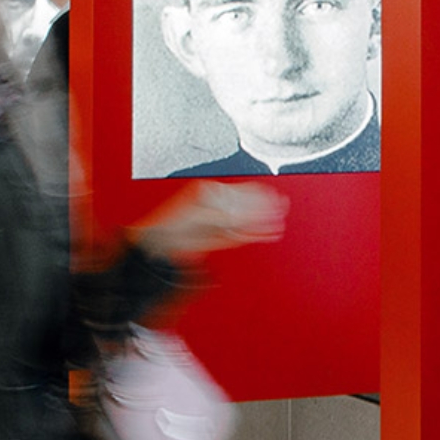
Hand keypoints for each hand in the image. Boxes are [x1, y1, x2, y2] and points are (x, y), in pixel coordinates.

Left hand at [128, 182, 287, 261]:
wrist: (157, 246)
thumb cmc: (168, 227)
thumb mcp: (196, 216)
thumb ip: (220, 215)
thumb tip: (239, 215)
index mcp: (208, 193)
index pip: (239, 193)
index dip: (257, 196)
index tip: (272, 197)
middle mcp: (214, 205)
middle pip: (245, 206)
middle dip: (264, 207)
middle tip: (282, 206)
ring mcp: (216, 221)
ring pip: (244, 219)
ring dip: (262, 221)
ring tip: (278, 222)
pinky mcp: (217, 236)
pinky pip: (240, 233)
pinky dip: (254, 233)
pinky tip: (265, 233)